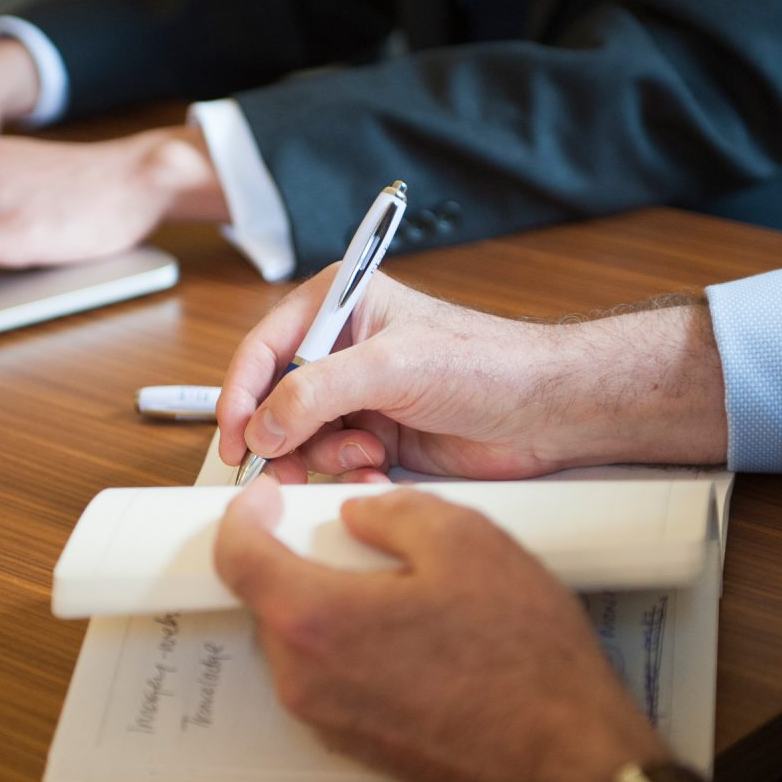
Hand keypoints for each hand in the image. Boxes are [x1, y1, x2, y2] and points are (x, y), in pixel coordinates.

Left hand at [214, 479, 668, 781]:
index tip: (268, 497)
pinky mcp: (356, 744)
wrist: (564, 760)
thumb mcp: (467, 541)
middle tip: (355, 536)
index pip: (235, 556)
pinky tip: (416, 632)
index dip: (244, 514)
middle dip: (301, 557)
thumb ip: (395, 512)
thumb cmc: (523, 662)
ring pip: (303, 639)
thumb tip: (362, 513)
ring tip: (404, 586)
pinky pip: (331, 676)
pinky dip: (353, 644)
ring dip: (332, 602)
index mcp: (315, 621)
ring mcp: (327, 720)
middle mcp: (305, 679)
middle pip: (270, 598)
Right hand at [216, 272, 726, 481]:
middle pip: (274, 400)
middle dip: (281, 437)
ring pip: (302, 439)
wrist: (546, 412)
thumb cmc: (485, 364)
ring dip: (325, 457)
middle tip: (286, 468)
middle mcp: (341, 350)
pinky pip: (335, 464)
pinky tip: (382, 472)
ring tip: (366, 459)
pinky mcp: (378, 437)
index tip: (235, 438)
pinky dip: (350, 475)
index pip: (264, 349)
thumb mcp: (392, 366)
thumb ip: (317, 392)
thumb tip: (263, 428)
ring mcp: (359, 396)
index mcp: (338, 306)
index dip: (242, 394)